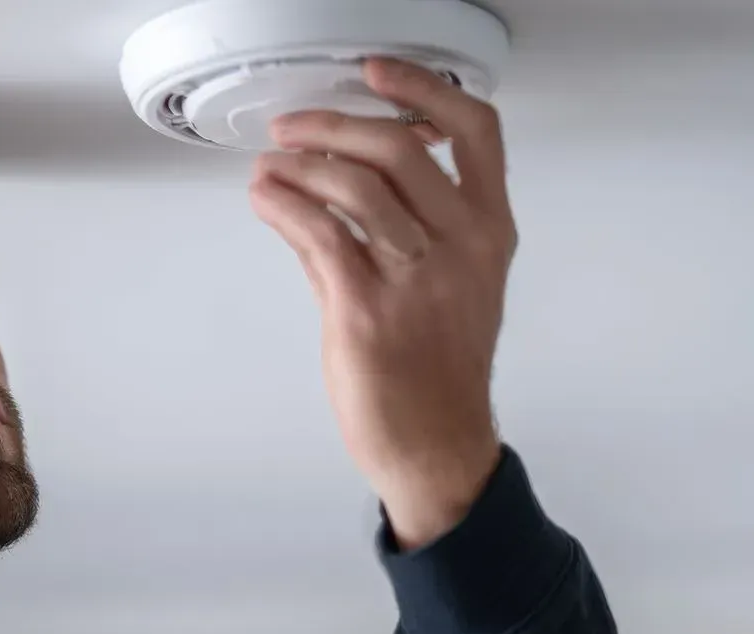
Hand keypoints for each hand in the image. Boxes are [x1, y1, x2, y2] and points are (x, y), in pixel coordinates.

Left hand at [249, 58, 516, 548]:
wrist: (436, 442)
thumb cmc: (440, 369)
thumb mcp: (448, 286)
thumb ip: (401, 228)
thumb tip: (333, 179)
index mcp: (488, 232)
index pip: (476, 131)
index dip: (424, 88)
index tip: (379, 71)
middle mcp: (460, 247)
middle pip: (400, 146)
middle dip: (334, 123)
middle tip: (294, 126)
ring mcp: (415, 278)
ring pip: (354, 184)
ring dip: (299, 163)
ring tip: (271, 163)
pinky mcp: (366, 310)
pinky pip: (319, 234)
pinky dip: (282, 204)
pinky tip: (265, 197)